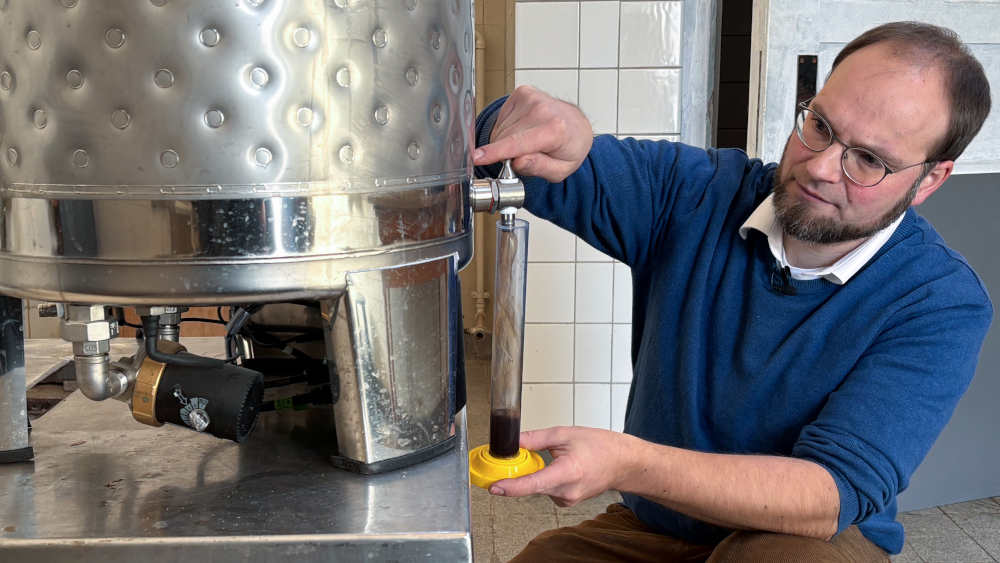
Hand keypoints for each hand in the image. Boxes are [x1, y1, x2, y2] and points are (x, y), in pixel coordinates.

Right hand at [473, 85, 593, 182]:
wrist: (576, 126)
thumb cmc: (568, 148)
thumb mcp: (561, 170)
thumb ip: (540, 167)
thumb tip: (518, 161)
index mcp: (555, 130)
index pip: (518, 143)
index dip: (495, 151)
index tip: (477, 157)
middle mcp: (542, 110)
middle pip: (505, 139)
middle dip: (507, 153)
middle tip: (526, 156)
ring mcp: (531, 98)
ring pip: (500, 130)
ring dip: (507, 141)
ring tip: (528, 141)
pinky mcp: (522, 93)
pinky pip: (501, 120)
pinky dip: (507, 129)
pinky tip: (523, 129)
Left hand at [489, 426, 630, 506]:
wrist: (622, 463)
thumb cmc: (601, 447)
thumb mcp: (565, 434)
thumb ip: (536, 439)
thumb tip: (514, 442)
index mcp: (568, 472)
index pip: (534, 484)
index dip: (511, 487)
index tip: (495, 487)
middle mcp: (567, 491)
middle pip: (532, 486)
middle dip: (522, 473)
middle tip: (524, 457)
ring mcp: (568, 499)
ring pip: (539, 487)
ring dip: (538, 474)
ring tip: (559, 458)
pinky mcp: (567, 501)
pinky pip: (547, 490)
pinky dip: (546, 479)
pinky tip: (561, 468)